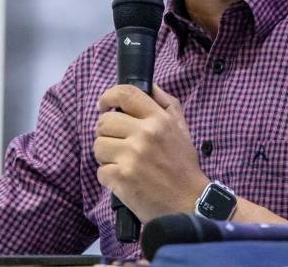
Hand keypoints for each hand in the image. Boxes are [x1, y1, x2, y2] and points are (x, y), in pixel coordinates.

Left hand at [94, 84, 207, 222]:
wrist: (189, 202)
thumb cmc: (183, 165)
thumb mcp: (181, 128)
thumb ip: (166, 103)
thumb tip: (148, 86)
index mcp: (158, 119)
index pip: (126, 94)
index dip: (109, 96)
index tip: (104, 106)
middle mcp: (144, 134)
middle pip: (104, 122)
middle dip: (107, 133)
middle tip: (118, 143)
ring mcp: (131, 156)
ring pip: (98, 146)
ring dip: (106, 155)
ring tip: (122, 162)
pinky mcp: (121, 178)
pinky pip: (100, 171)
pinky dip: (109, 176)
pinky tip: (124, 180)